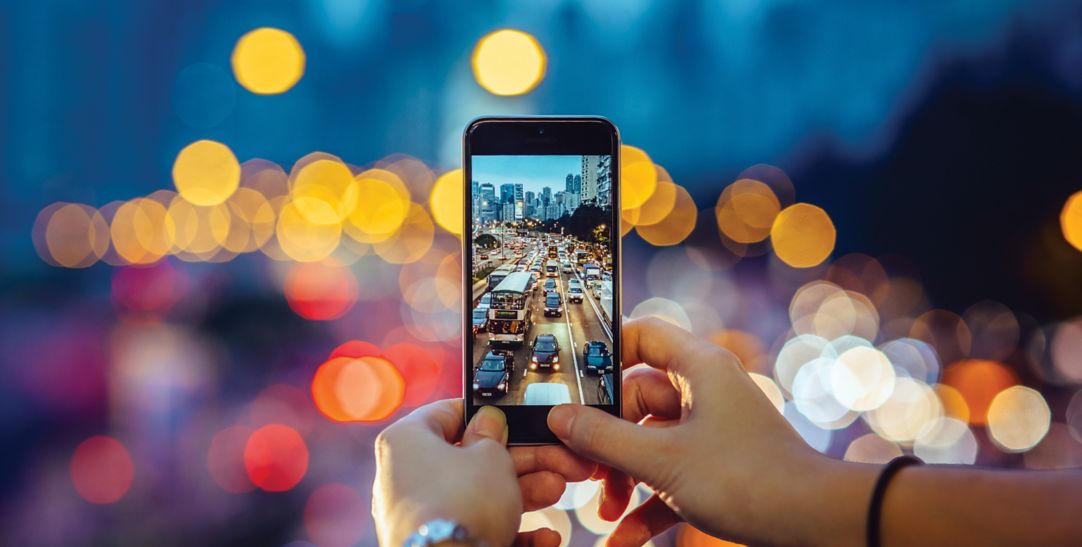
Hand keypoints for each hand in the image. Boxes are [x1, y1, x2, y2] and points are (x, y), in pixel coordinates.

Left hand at [373, 400, 594, 545]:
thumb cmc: (461, 502)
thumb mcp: (490, 455)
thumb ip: (493, 434)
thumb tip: (489, 421)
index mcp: (407, 440)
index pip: (447, 415)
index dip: (485, 415)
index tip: (515, 419)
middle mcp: (407, 476)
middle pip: (472, 459)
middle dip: (521, 460)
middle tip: (554, 458)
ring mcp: (422, 513)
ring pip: (479, 495)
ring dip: (524, 493)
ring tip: (556, 489)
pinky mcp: (438, 542)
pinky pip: (476, 527)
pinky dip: (510, 530)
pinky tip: (544, 536)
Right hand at [547, 317, 852, 546]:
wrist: (815, 523)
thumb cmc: (750, 479)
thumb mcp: (662, 460)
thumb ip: (604, 439)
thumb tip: (560, 417)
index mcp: (698, 368)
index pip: (642, 335)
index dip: (604, 351)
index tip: (570, 379)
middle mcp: (705, 392)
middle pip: (636, 400)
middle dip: (606, 441)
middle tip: (581, 467)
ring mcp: (711, 430)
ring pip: (650, 443)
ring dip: (622, 479)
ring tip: (604, 512)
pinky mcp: (717, 466)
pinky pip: (669, 476)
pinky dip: (647, 504)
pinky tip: (624, 537)